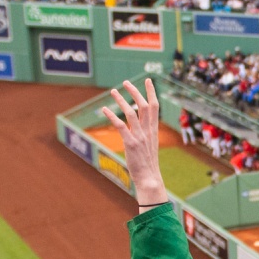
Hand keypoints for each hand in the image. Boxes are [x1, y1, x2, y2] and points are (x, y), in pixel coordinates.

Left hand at [100, 80, 169, 207]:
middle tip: (126, 82)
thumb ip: (145, 133)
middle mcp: (148, 131)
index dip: (151, 92)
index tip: (148, 80)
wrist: (149, 178)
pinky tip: (104, 109)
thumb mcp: (149, 145)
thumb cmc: (148, 164)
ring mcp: (140, 137)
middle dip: (136, 92)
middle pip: (144, 106)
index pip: (154, 106)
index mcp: (153, 130)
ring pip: (132, 113)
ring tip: (113, 91)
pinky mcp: (131, 144)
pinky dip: (112, 116)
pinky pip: (121, 126)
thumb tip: (138, 125)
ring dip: (122, 101)